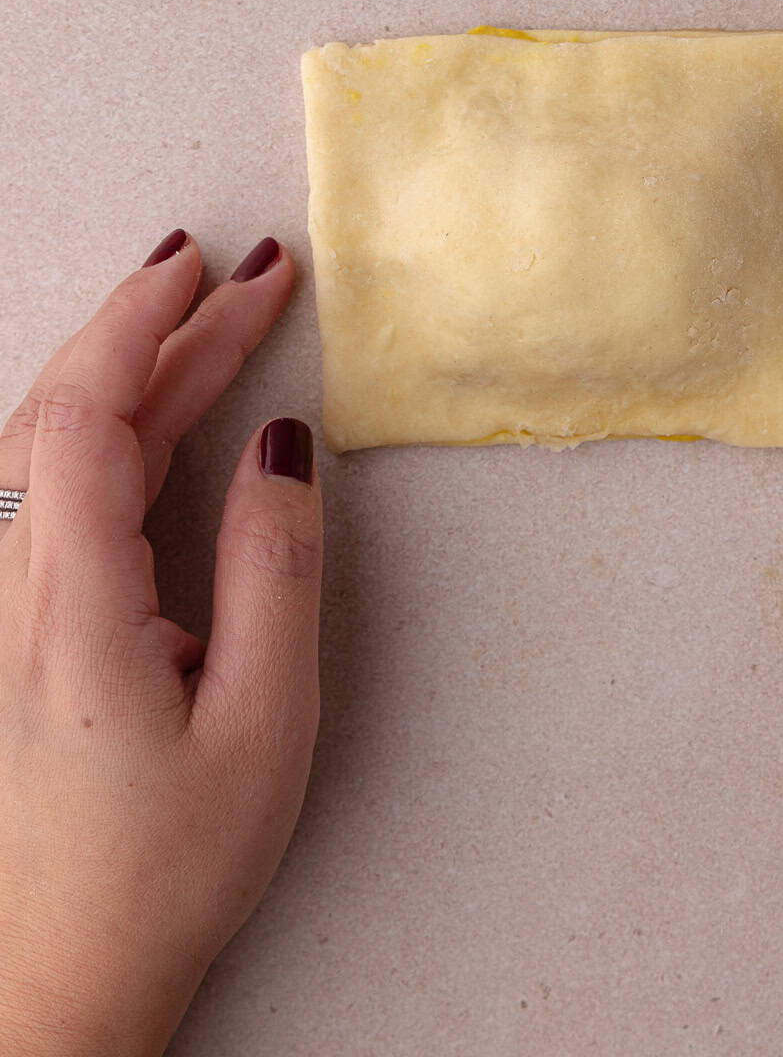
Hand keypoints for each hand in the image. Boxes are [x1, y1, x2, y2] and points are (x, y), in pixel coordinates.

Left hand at [0, 230, 322, 1056]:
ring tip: (201, 314)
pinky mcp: (8, 626)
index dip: (146, 327)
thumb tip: (283, 444)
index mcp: (71, 608)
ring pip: (44, 443)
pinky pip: (42, 488)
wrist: (53, 984)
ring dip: (125, 365)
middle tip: (245, 273)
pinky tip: (143, 410)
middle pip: (66, 413)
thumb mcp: (262, 723)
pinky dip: (98, 422)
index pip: (86, 419)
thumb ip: (274, 569)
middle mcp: (12, 591)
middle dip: (158, 327)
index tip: (218, 271)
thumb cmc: (161, 869)